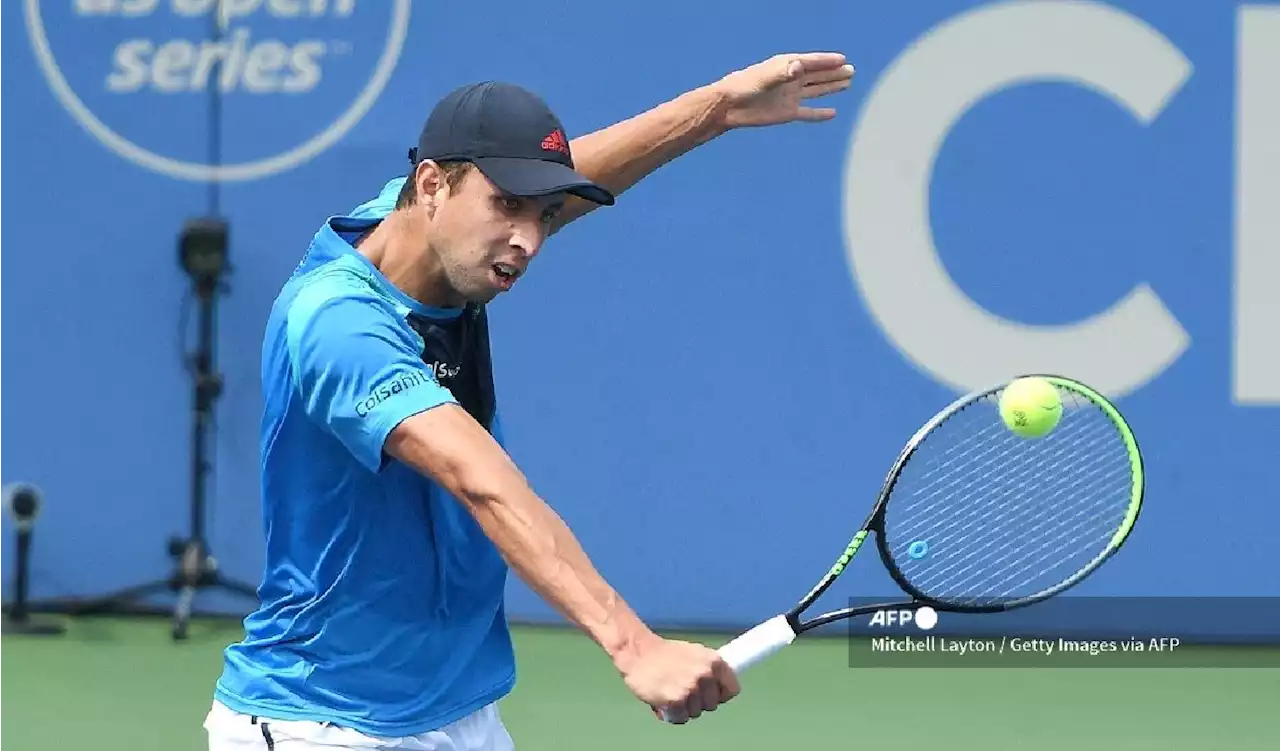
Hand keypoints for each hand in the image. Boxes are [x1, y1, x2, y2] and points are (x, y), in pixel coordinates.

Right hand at [615, 636, 740, 722]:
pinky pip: (681, 718)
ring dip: (685, 708)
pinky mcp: (676, 701)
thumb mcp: (694, 653)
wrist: (638, 653)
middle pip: (713, 704)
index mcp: (714, 661)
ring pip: (697, 712)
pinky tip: (664, 700)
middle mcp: (705, 675)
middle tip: (684, 690)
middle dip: (700, 701)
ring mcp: (691, 689)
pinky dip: (673, 714)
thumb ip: (709, 669)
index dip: (721, 693)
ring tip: (671, 692)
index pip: (733, 689)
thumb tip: (720, 685)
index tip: (712, 693)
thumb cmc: (665, 653)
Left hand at [711, 52, 854, 128]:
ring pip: (816, 90)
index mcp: (787, 66)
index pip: (812, 62)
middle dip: (834, 73)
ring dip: (831, 87)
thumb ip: (783, 72)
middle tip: (851, 70)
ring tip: (847, 82)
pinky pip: (808, 112)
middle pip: (818, 75)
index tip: (843, 60)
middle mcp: (791, 80)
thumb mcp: (765, 77)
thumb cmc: (744, 86)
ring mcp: (790, 96)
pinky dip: (820, 114)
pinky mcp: (787, 112)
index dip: (827, 61)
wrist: (729, 107)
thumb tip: (799, 67)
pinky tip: (832, 113)